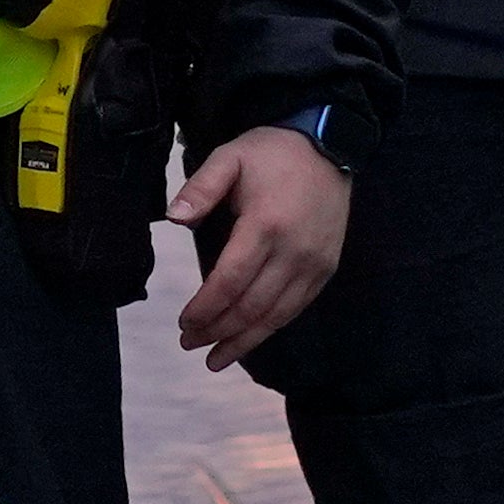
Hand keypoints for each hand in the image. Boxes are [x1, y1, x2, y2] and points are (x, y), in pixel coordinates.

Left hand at [169, 125, 352, 371]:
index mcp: (265, 224)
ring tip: (214, 358)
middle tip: (189, 344)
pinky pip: (296, 308)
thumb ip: (200, 188)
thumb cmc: (272, 153)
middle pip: (251, 306)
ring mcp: (313, 263)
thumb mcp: (230, 157)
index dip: (205, 308)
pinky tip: (249, 340)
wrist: (329, 145)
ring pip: (275, 315)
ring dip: (243, 341)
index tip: (183, 323)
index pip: (229, 281)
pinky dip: (270, 329)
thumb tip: (174, 218)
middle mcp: (293, 251)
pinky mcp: (325, 269)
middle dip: (217, 331)